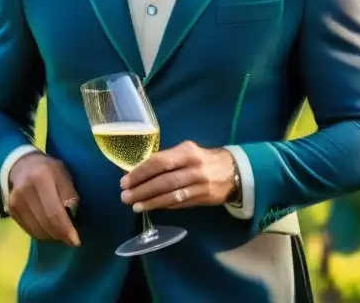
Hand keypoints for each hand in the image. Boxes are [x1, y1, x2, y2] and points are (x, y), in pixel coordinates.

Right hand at [8, 152, 80, 246]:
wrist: (22, 164)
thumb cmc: (48, 169)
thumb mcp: (63, 174)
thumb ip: (69, 194)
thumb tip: (72, 217)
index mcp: (42, 177)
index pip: (54, 212)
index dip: (65, 229)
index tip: (75, 241)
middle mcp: (26, 190)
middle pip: (45, 223)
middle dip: (60, 235)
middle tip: (69, 238)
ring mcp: (16, 201)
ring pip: (36, 230)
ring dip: (50, 235)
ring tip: (59, 231)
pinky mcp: (11, 211)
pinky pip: (28, 230)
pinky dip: (40, 233)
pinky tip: (48, 228)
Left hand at [120, 141, 236, 211]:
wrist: (233, 171)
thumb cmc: (202, 158)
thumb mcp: (187, 151)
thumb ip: (167, 159)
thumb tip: (140, 171)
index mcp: (187, 152)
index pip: (159, 162)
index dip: (141, 172)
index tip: (125, 181)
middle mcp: (194, 168)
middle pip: (164, 181)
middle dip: (142, 190)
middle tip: (125, 196)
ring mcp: (200, 185)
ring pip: (172, 195)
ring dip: (151, 202)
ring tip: (135, 206)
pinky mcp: (203, 198)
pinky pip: (181, 203)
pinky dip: (165, 206)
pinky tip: (152, 207)